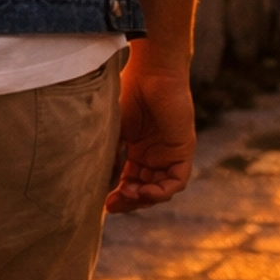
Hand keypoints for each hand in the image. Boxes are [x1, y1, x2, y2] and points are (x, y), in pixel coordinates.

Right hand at [106, 50, 193, 213]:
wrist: (152, 73)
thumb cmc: (129, 93)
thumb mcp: (114, 129)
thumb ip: (109, 153)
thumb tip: (96, 179)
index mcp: (137, 149)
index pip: (130, 180)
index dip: (120, 195)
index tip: (105, 205)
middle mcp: (154, 154)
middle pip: (145, 189)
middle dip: (130, 201)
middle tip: (113, 206)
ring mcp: (169, 154)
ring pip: (160, 188)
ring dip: (145, 197)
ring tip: (128, 195)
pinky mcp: (182, 151)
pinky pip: (176, 181)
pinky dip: (161, 190)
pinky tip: (144, 190)